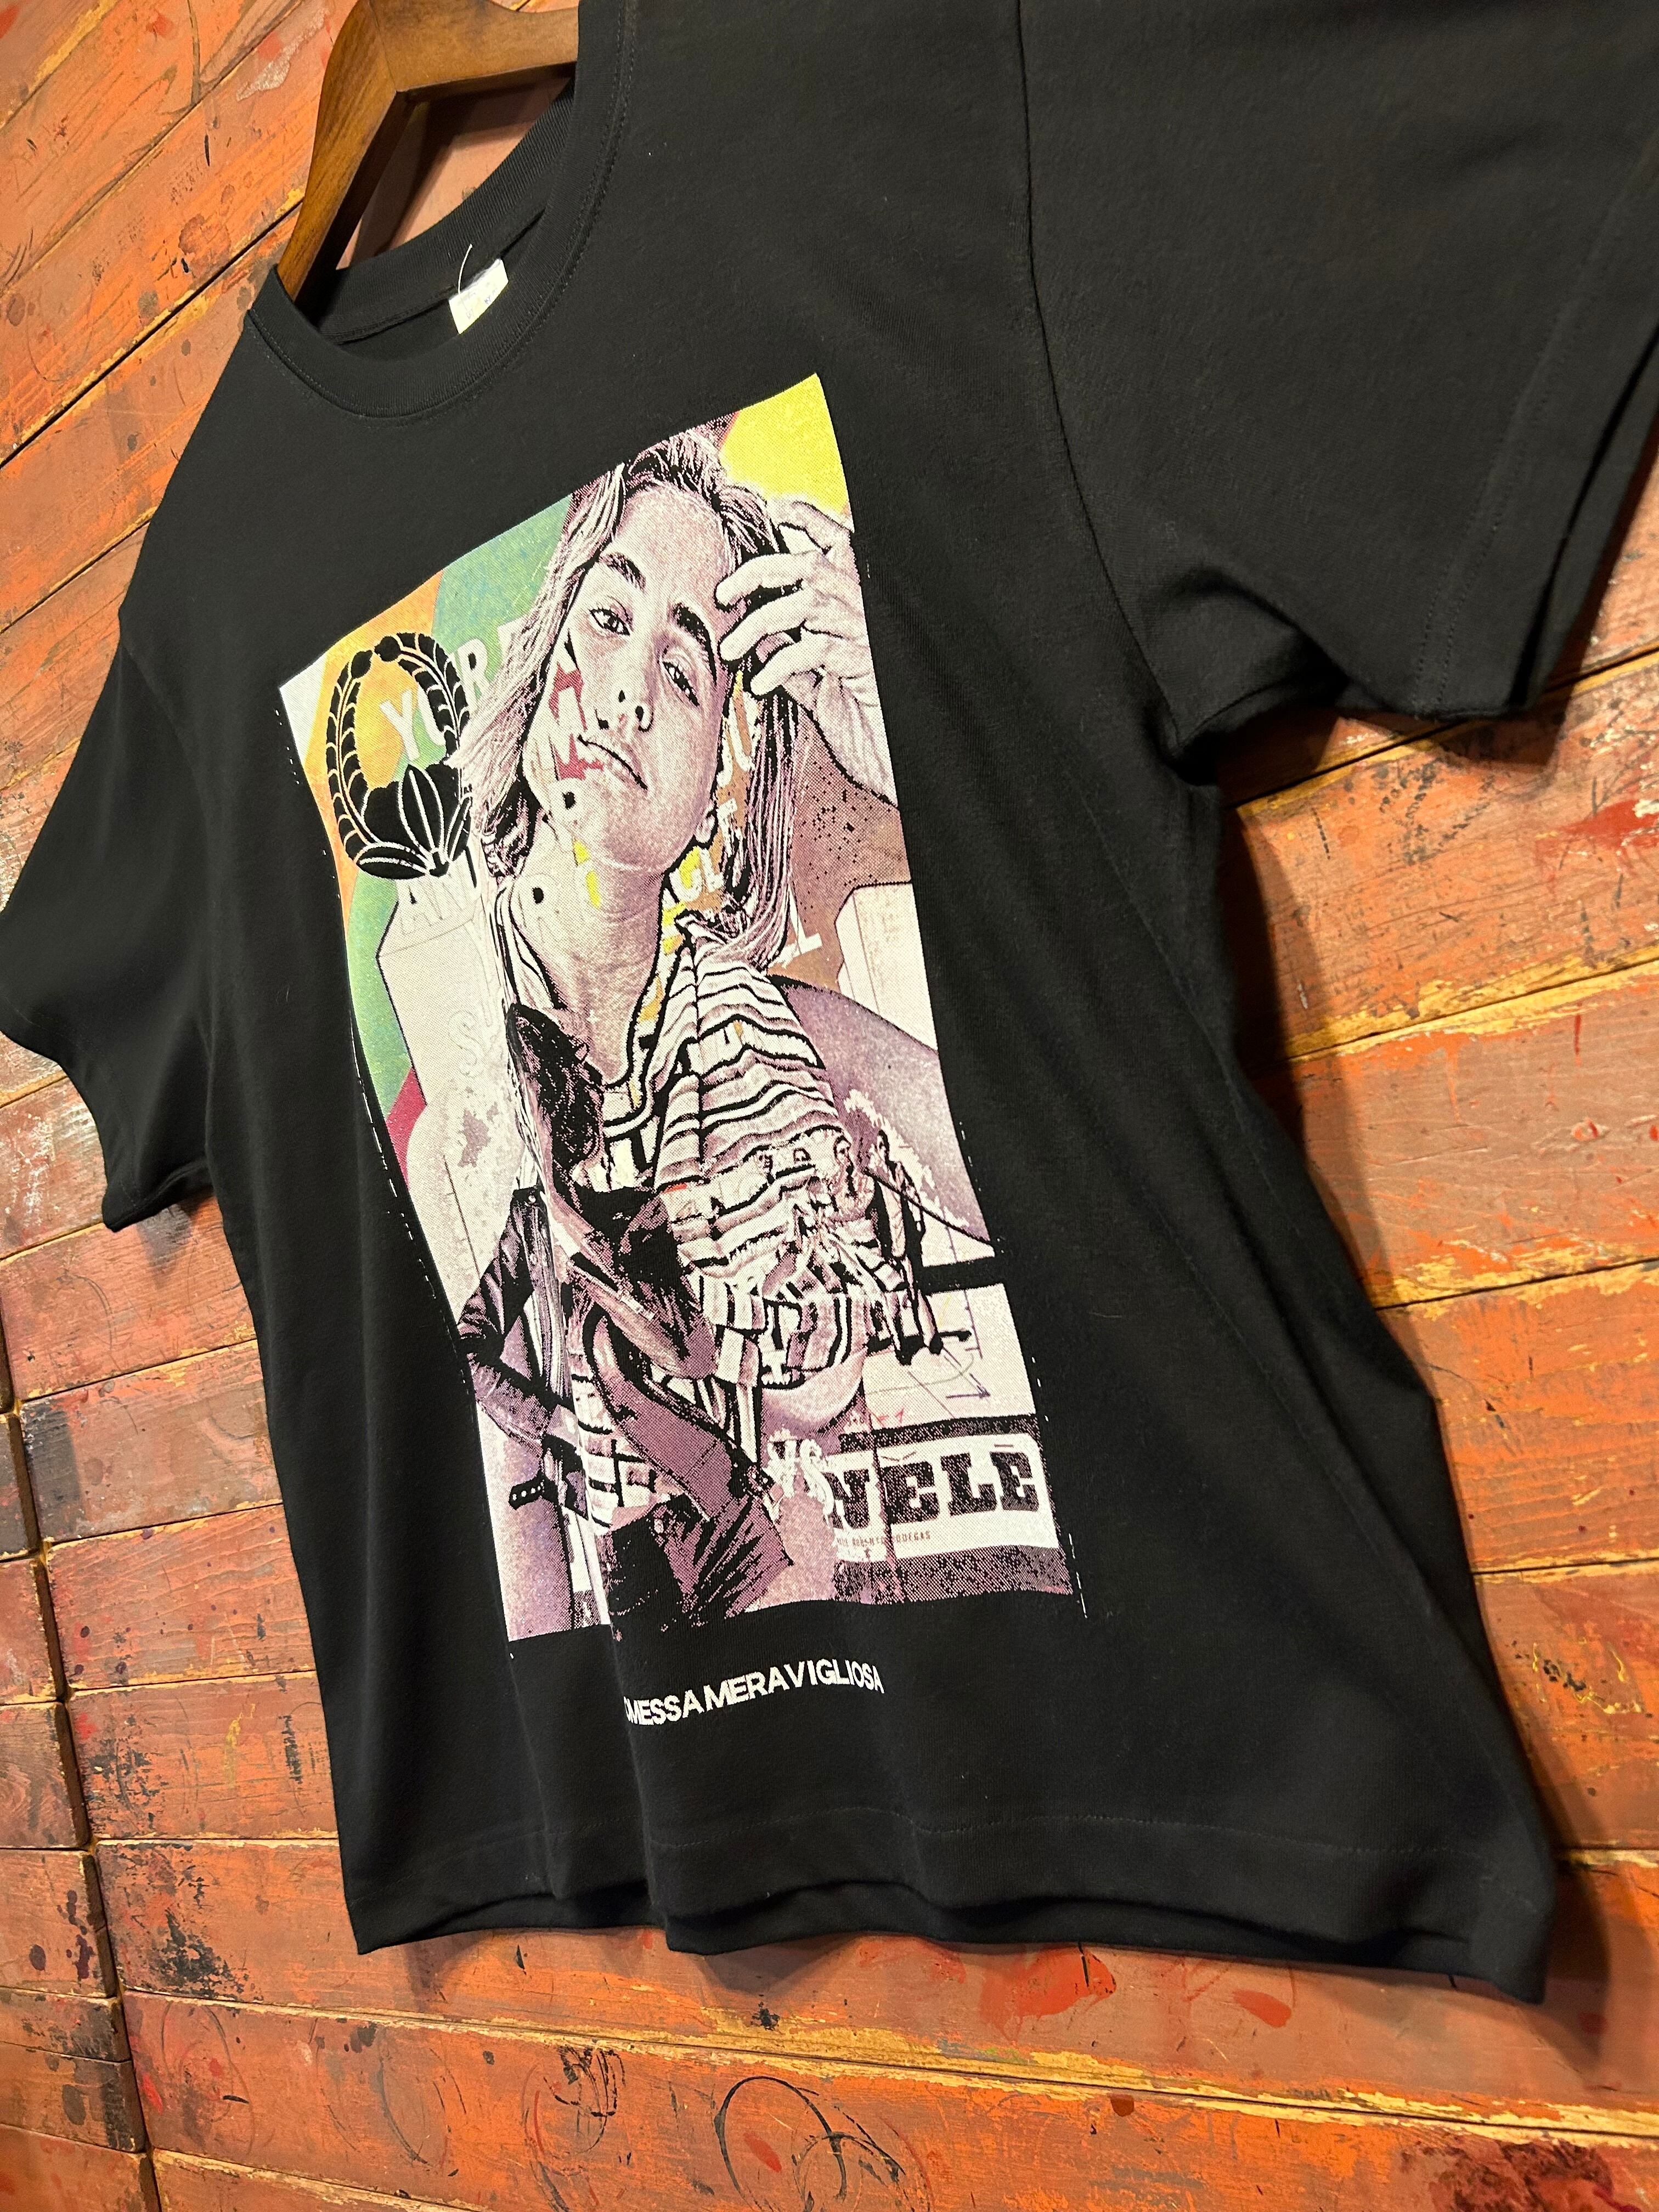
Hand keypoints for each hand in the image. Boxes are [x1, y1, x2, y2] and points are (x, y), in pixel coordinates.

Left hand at [715, 496, 895, 804]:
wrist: (893, 767)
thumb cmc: (866, 729)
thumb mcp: (819, 689)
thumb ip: (792, 658)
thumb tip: (756, 638)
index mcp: (856, 610)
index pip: (836, 546)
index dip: (809, 520)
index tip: (774, 509)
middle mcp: (864, 615)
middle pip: (811, 565)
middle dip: (761, 570)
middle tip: (724, 592)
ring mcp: (867, 637)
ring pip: (808, 601)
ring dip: (759, 621)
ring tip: (731, 647)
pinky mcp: (864, 665)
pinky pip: (815, 649)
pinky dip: (780, 663)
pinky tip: (760, 682)